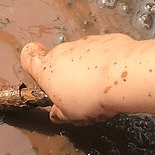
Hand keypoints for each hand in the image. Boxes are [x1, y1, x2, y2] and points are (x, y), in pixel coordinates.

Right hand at [21, 33, 139, 123]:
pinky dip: (106, 64)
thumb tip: (57, 113)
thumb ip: (60, 113)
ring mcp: (85, 43)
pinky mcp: (106, 40)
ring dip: (88, 71)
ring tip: (101, 90)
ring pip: (82, 57)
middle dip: (67, 76)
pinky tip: (115, 79)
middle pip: (59, 61)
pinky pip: (102, 53)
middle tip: (80, 95)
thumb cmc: (92, 96)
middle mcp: (63, 52)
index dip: (30, 61)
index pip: (28, 57)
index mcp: (47, 70)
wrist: (125, 76)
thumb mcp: (71, 115)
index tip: (37, 70)